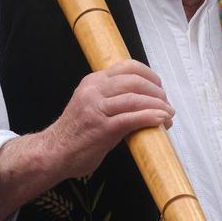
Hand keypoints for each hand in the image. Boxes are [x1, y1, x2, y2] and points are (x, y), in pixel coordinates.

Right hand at [38, 60, 173, 180]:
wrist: (53, 153)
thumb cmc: (76, 132)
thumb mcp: (92, 105)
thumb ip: (113, 98)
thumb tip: (145, 99)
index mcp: (93, 82)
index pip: (127, 67)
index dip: (149, 75)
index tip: (159, 87)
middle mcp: (94, 91)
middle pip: (135, 81)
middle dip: (157, 93)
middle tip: (166, 105)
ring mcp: (97, 109)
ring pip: (136, 99)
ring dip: (159, 106)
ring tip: (168, 115)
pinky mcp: (102, 128)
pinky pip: (132, 118)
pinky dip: (151, 118)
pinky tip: (161, 121)